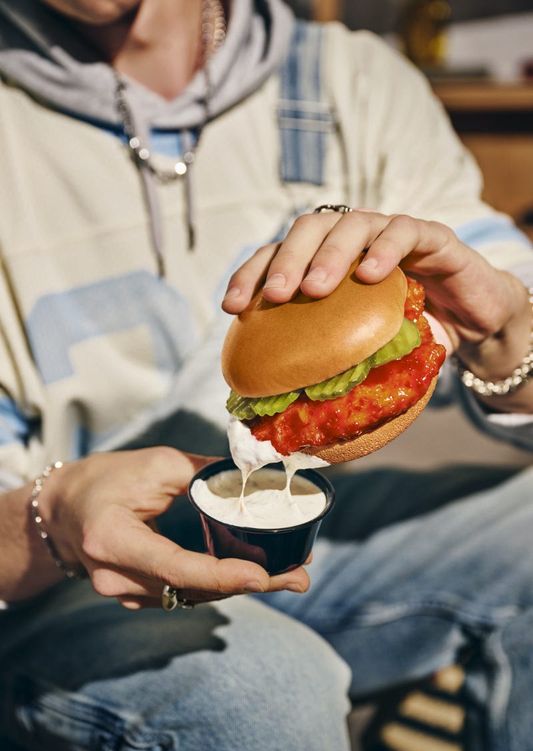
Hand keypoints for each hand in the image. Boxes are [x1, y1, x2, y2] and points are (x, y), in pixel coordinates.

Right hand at [38, 448, 309, 609]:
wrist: (65, 508)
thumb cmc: (107, 479)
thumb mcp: (155, 464)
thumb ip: (202, 475)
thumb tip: (254, 477)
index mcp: (113, 540)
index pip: (175, 566)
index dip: (221, 575)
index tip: (263, 576)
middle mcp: (116, 577)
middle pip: (192, 589)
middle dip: (249, 584)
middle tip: (299, 579)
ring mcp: (124, 594)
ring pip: (192, 596)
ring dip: (240, 586)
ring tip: (290, 575)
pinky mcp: (136, 596)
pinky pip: (184, 594)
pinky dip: (218, 584)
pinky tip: (254, 574)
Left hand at [222, 210, 531, 407]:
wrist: (476, 323)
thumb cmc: (412, 337)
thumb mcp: (366, 355)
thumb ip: (333, 373)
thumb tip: (288, 430)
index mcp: (330, 262)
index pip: (279, 255)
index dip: (251, 275)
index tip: (231, 307)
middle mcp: (355, 240)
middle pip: (309, 228)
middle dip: (285, 259)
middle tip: (274, 297)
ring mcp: (391, 233)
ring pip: (352, 223)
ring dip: (330, 254)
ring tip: (315, 289)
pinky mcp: (432, 236)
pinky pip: (405, 231)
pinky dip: (386, 248)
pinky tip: (372, 273)